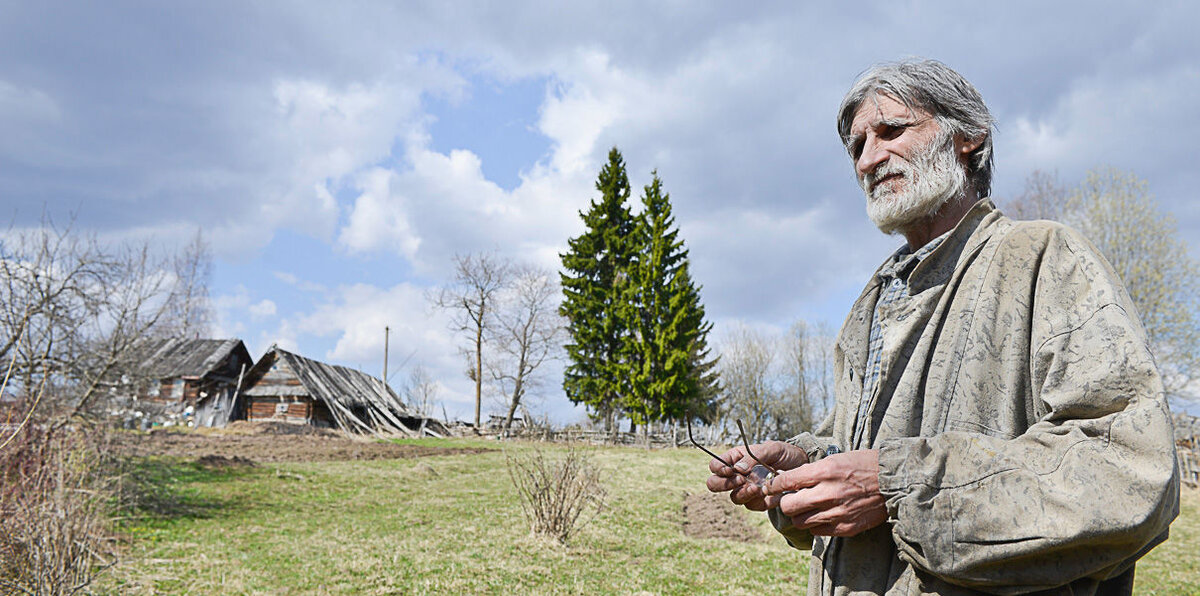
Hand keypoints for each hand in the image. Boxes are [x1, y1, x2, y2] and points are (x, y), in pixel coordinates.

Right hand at [705, 441, 807, 511]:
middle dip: (723, 485)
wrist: (803, 466)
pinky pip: (751, 505)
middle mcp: (738, 475)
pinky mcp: (759, 501)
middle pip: (715, 484)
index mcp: (736, 459)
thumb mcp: (771, 449)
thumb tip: (738, 469)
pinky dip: (757, 501)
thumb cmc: (785, 453)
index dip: (718, 469)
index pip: (715, 466)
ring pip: (733, 498)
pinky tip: (767, 493)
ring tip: (756, 488)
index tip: (730, 470)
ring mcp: (747, 489)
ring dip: (742, 494)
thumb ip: (752, 457)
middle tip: (740, 480)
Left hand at [762, 449, 886, 536]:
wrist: (893, 481)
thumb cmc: (864, 465)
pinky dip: (816, 524)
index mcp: (824, 471)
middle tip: (790, 499)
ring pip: (800, 521)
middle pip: (788, 506)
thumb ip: (812, 472)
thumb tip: (789, 481)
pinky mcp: (845, 528)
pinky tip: (823, 515)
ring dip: (800, 515)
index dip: (774, 485)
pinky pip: (817, 531)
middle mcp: (828, 493)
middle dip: (785, 503)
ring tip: (808, 508)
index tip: (771, 487)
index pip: (786, 481)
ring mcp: (836, 513)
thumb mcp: (835, 459)